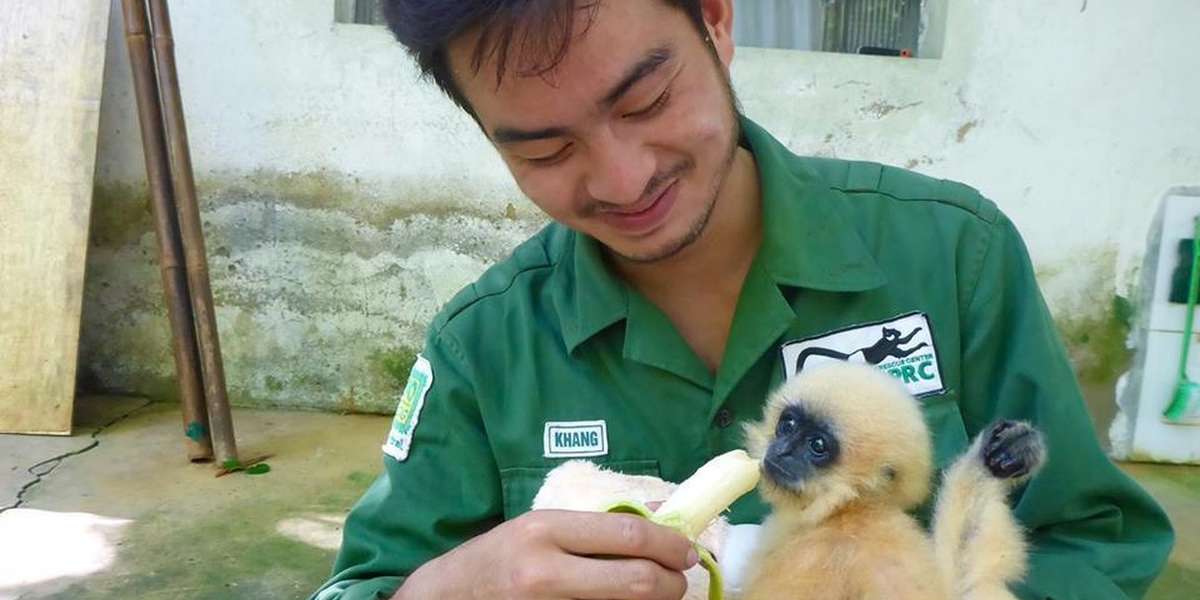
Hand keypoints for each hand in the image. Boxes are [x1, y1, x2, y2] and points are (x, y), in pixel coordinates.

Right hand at [394, 509, 697, 598]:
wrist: (444, 599)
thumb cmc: (494, 560)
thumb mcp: (535, 530)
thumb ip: (588, 531)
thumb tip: (656, 528)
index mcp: (544, 531)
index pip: (629, 535)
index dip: (670, 544)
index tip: (687, 550)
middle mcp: (546, 572)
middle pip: (639, 581)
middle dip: (673, 583)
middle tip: (680, 580)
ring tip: (657, 595)